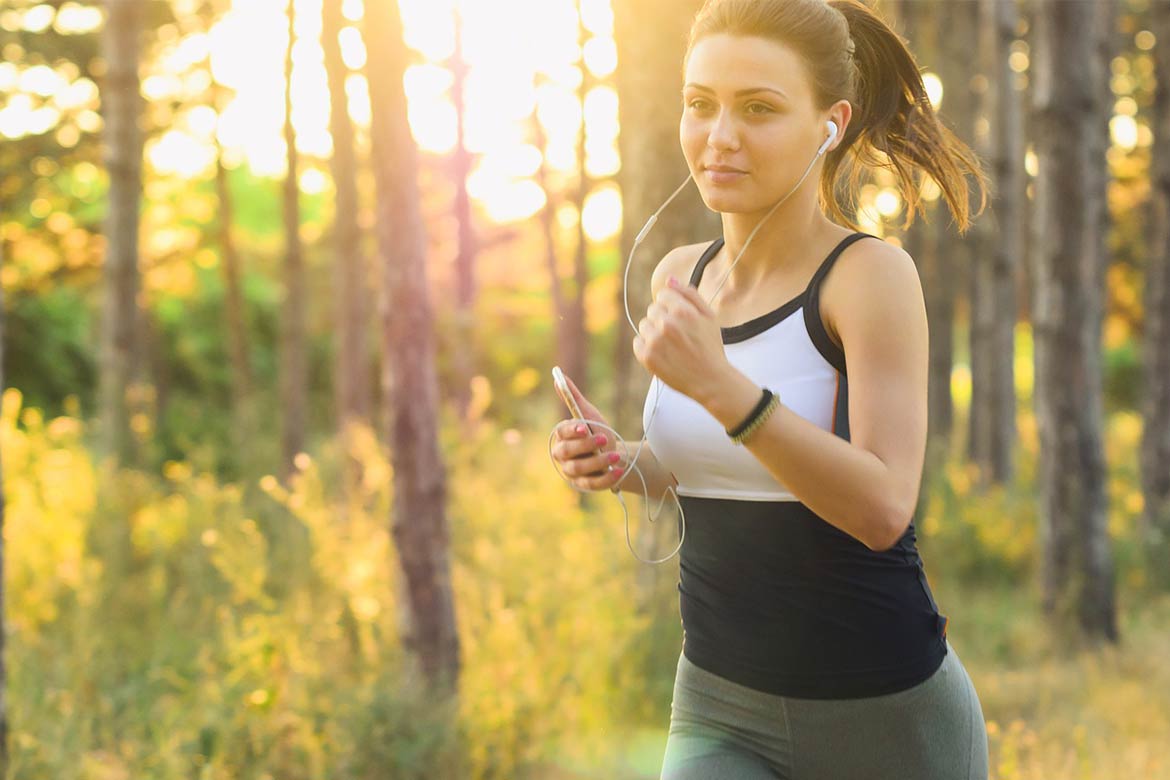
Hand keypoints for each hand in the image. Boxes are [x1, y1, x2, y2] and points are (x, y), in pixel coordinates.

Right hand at [551, 373, 627, 491]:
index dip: (572, 430)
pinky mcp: (585, 485)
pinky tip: (618, 470)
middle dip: (586, 446)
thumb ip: (573, 398)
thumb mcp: (589, 415)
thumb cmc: (598, 432)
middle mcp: (563, 456)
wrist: (615, 455)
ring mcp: (573, 472)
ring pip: (580, 469)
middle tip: (604, 439)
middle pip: (567, 452)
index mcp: (562, 437)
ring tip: (616, 456)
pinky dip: (606, 478)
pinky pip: (593, 484)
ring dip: (598, 462)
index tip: (584, 427)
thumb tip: (558, 375)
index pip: (562, 433)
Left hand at [632, 275, 730, 403]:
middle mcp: (667, 324)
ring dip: (654, 332)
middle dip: (663, 319)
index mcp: (682, 311)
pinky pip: (637, 342)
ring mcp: (655, 341)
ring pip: (644, 325)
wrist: (710, 380)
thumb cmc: (710, 347)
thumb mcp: (708, 317)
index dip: (672, 306)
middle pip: (652, 310)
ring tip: (671, 346)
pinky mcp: (647, 357)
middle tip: (678, 335)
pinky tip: (663, 354)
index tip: (680, 319)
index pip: (662, 295)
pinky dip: (646, 347)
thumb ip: (689, 294)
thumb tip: (669, 279)